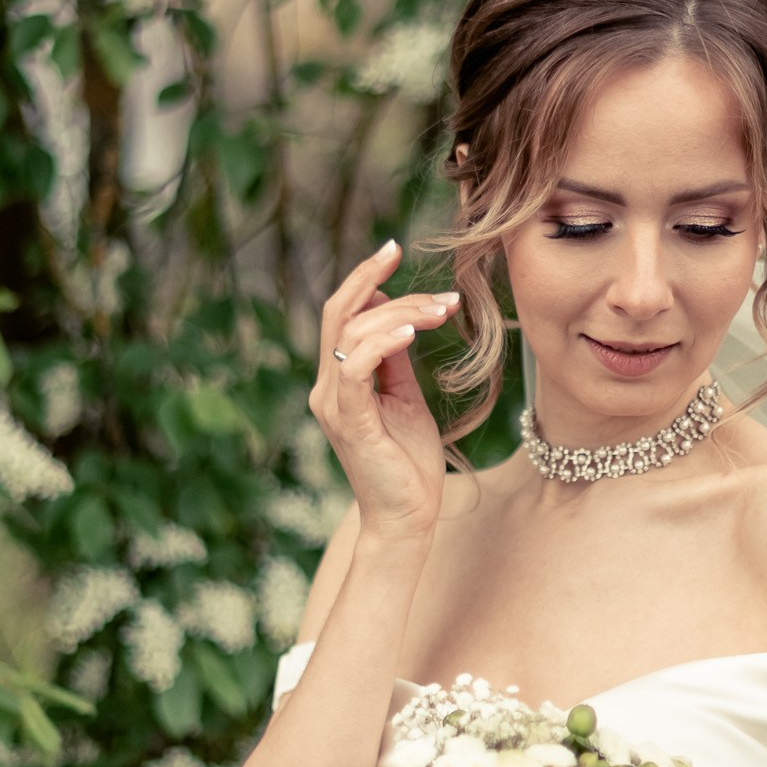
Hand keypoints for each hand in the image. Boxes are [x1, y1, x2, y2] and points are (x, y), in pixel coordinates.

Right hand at [309, 239, 456, 546]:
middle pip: (339, 313)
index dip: (363, 278)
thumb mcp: (405, 397)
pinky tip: (411, 332)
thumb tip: (399, 314)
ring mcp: (335, 404)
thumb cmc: (409, 462)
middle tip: (409, 261)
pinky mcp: (351, 422)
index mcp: (338, 379)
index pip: (341, 314)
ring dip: (398, 312)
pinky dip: (381, 343)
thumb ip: (395, 359)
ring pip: (350, 333)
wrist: (407, 518)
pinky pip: (356, 369)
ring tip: (440, 309)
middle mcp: (326, 387)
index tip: (392, 249)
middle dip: (372, 279)